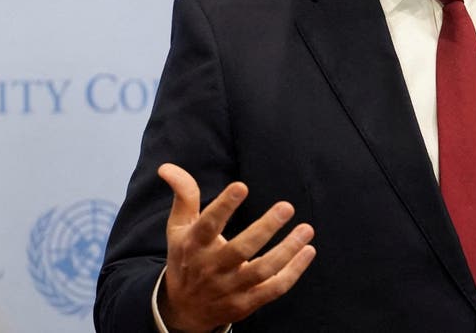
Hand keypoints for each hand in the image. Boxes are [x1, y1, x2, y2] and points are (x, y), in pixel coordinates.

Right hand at [156, 163, 315, 332]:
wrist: (183, 309)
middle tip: (287, 206)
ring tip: (306, 229)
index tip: (241, 186)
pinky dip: (293, 273)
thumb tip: (167, 167)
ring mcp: (230, 288)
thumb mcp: (178, 228)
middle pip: (240, 250)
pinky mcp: (246, 303)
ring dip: (287, 251)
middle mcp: (211, 268)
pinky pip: (273, 289)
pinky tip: (308, 251)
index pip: (207, 225)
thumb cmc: (186, 258)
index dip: (223, 207)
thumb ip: (183, 196)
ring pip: (262, 271)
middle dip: (265, 228)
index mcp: (194, 245)